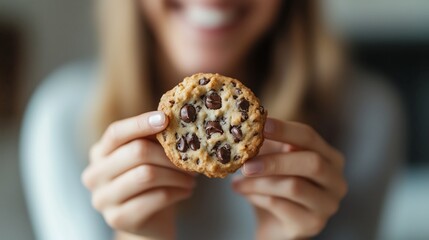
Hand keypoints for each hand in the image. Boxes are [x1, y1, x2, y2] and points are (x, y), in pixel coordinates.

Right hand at [82, 111, 195, 238]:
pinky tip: (186, 191)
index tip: (165, 119)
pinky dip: (177, 191)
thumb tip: (173, 115)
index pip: (116, 132)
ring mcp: (103, 198)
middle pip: (136, 152)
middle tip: (191, 158)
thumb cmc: (150, 182)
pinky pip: (156, 197)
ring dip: (177, 174)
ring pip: (147, 175)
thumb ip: (153, 138)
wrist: (149, 221)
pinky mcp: (118, 218)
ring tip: (192, 177)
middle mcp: (94, 174)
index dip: (140, 123)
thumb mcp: (148, 157)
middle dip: (169, 154)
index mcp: (99, 153)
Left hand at [232, 118, 346, 239]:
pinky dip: (258, 198)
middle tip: (245, 164)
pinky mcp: (312, 224)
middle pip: (311, 163)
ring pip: (294, 186)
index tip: (261, 125)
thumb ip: (268, 145)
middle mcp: (336, 181)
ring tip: (237, 181)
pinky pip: (281, 206)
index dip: (285, 130)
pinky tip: (244, 193)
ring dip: (259, 182)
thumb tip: (248, 130)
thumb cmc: (275, 185)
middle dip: (275, 161)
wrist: (273, 224)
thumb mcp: (273, 160)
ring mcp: (327, 205)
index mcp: (330, 158)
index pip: (310, 137)